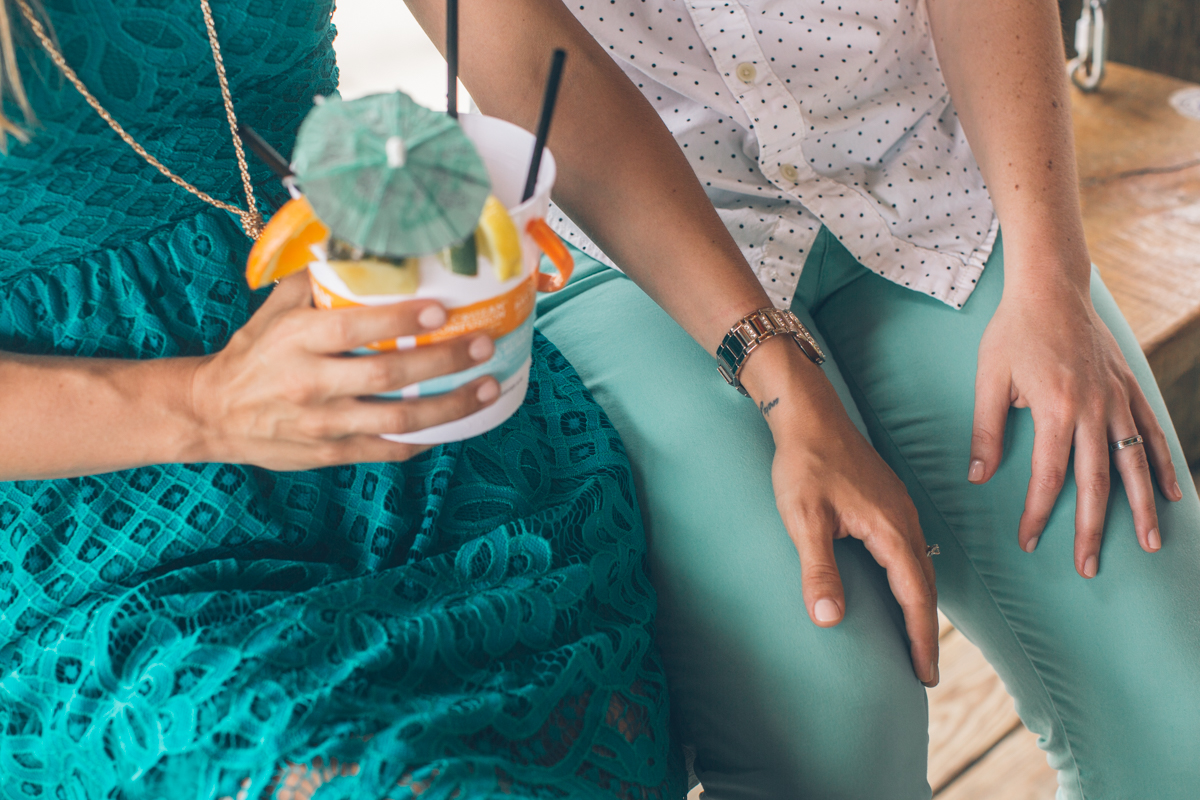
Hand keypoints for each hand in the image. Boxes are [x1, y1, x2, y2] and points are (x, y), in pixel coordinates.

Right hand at [190, 273, 499, 469]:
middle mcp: (309, 384)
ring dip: (450, 406)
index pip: (353, 328)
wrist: (211, 413)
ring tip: (488, 387)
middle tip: (482, 344)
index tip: (441, 308)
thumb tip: (359, 244)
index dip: (400, 319)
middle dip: (442, 360)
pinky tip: (455, 426)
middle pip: (386, 375)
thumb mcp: (274, 309)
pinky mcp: (330, 453)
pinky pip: (386, 449)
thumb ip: (315, 281)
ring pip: (396, 420)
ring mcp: (322, 424)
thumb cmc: (253, 354)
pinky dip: (423, 439)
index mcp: (295, 341)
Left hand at [742, 338, 940, 685]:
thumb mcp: (804, 520)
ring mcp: (898, 509)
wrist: (808, 415)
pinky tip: (898, 588)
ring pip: (919, 567)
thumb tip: (829, 619)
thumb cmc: (804, 464)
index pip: (915, 596)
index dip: (920, 638)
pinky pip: (909, 551)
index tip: (924, 674)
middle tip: (923, 671)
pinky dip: (910, 580)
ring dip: (919, 605)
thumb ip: (818, 570)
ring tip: (914, 639)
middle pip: (924, 586)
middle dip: (925, 630)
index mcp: (890, 530)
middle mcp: (904, 521)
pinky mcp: (887, 502)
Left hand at [969, 277, 1183, 576]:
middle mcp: (1093, 409)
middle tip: (1088, 567)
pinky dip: (1164, 464)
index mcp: (1054, 410)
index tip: (1029, 542)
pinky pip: (1153, 433)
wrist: (1051, 286)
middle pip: (1095, 482)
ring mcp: (1117, 399)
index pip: (1047, 476)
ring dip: (1142, 507)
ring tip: (1149, 545)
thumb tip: (977, 478)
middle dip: (1091, 528)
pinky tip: (1174, 495)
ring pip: (1134, 463)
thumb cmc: (1014, 331)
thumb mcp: (989, 379)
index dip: (1037, 513)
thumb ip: (986, 430)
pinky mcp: (1130, 388)